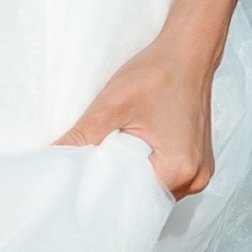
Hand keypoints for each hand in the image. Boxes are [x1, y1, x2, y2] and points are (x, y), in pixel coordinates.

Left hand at [59, 31, 216, 197]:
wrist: (189, 52)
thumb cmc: (158, 73)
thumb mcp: (112, 106)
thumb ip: (80, 137)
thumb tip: (51, 156)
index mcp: (179, 168)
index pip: (133, 199)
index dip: (105, 193)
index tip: (82, 187)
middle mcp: (196, 177)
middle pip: (146, 197)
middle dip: (118, 185)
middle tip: (92, 171)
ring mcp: (200, 170)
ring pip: (155, 188)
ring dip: (133, 176)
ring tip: (112, 157)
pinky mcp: (197, 160)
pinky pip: (167, 176)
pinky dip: (147, 168)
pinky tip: (131, 152)